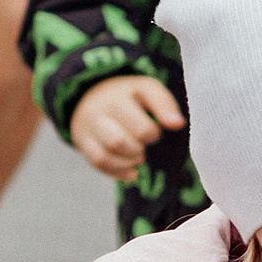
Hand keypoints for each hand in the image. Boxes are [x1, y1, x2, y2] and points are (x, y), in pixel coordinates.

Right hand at [69, 75, 183, 181]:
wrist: (89, 96)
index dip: (152, 134)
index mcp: (120, 95)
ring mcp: (88, 128)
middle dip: (137, 149)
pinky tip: (132, 171)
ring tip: (138, 156)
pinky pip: (98, 162)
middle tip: (143, 144)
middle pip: (118, 142)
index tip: (154, 132)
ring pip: (106, 154)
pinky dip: (118, 171)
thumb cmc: (127, 97)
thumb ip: (165, 104)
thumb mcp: (147, 90)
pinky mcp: (83, 143)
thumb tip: (178, 124)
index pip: (139, 126)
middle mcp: (100, 110)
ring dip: (128, 161)